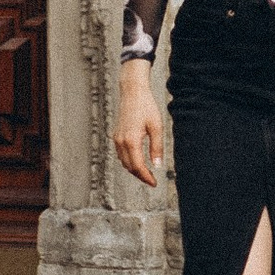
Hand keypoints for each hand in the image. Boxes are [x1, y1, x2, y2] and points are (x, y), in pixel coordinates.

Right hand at [114, 62, 163, 187]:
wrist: (133, 91)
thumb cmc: (146, 107)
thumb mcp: (156, 127)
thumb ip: (157, 148)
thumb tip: (157, 166)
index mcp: (131, 141)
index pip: (137, 166)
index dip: (146, 177)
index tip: (154, 183)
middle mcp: (121, 142)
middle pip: (129, 167)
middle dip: (140, 176)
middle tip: (152, 180)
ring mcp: (117, 138)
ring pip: (124, 161)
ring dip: (134, 169)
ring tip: (147, 172)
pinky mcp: (116, 135)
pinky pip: (121, 154)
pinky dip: (129, 161)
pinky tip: (138, 160)